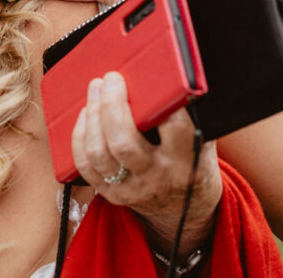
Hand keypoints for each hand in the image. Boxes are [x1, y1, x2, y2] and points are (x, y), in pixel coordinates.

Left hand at [72, 72, 220, 253]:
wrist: (185, 210)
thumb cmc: (192, 161)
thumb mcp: (201, 140)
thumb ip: (188, 115)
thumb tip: (166, 73)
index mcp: (187, 162)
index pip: (175, 130)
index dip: (161, 102)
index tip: (150, 77)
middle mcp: (157, 178)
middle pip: (124, 142)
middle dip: (111, 105)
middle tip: (110, 79)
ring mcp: (132, 189)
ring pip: (99, 153)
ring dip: (92, 116)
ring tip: (95, 90)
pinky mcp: (112, 194)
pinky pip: (85, 166)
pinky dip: (80, 136)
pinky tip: (85, 116)